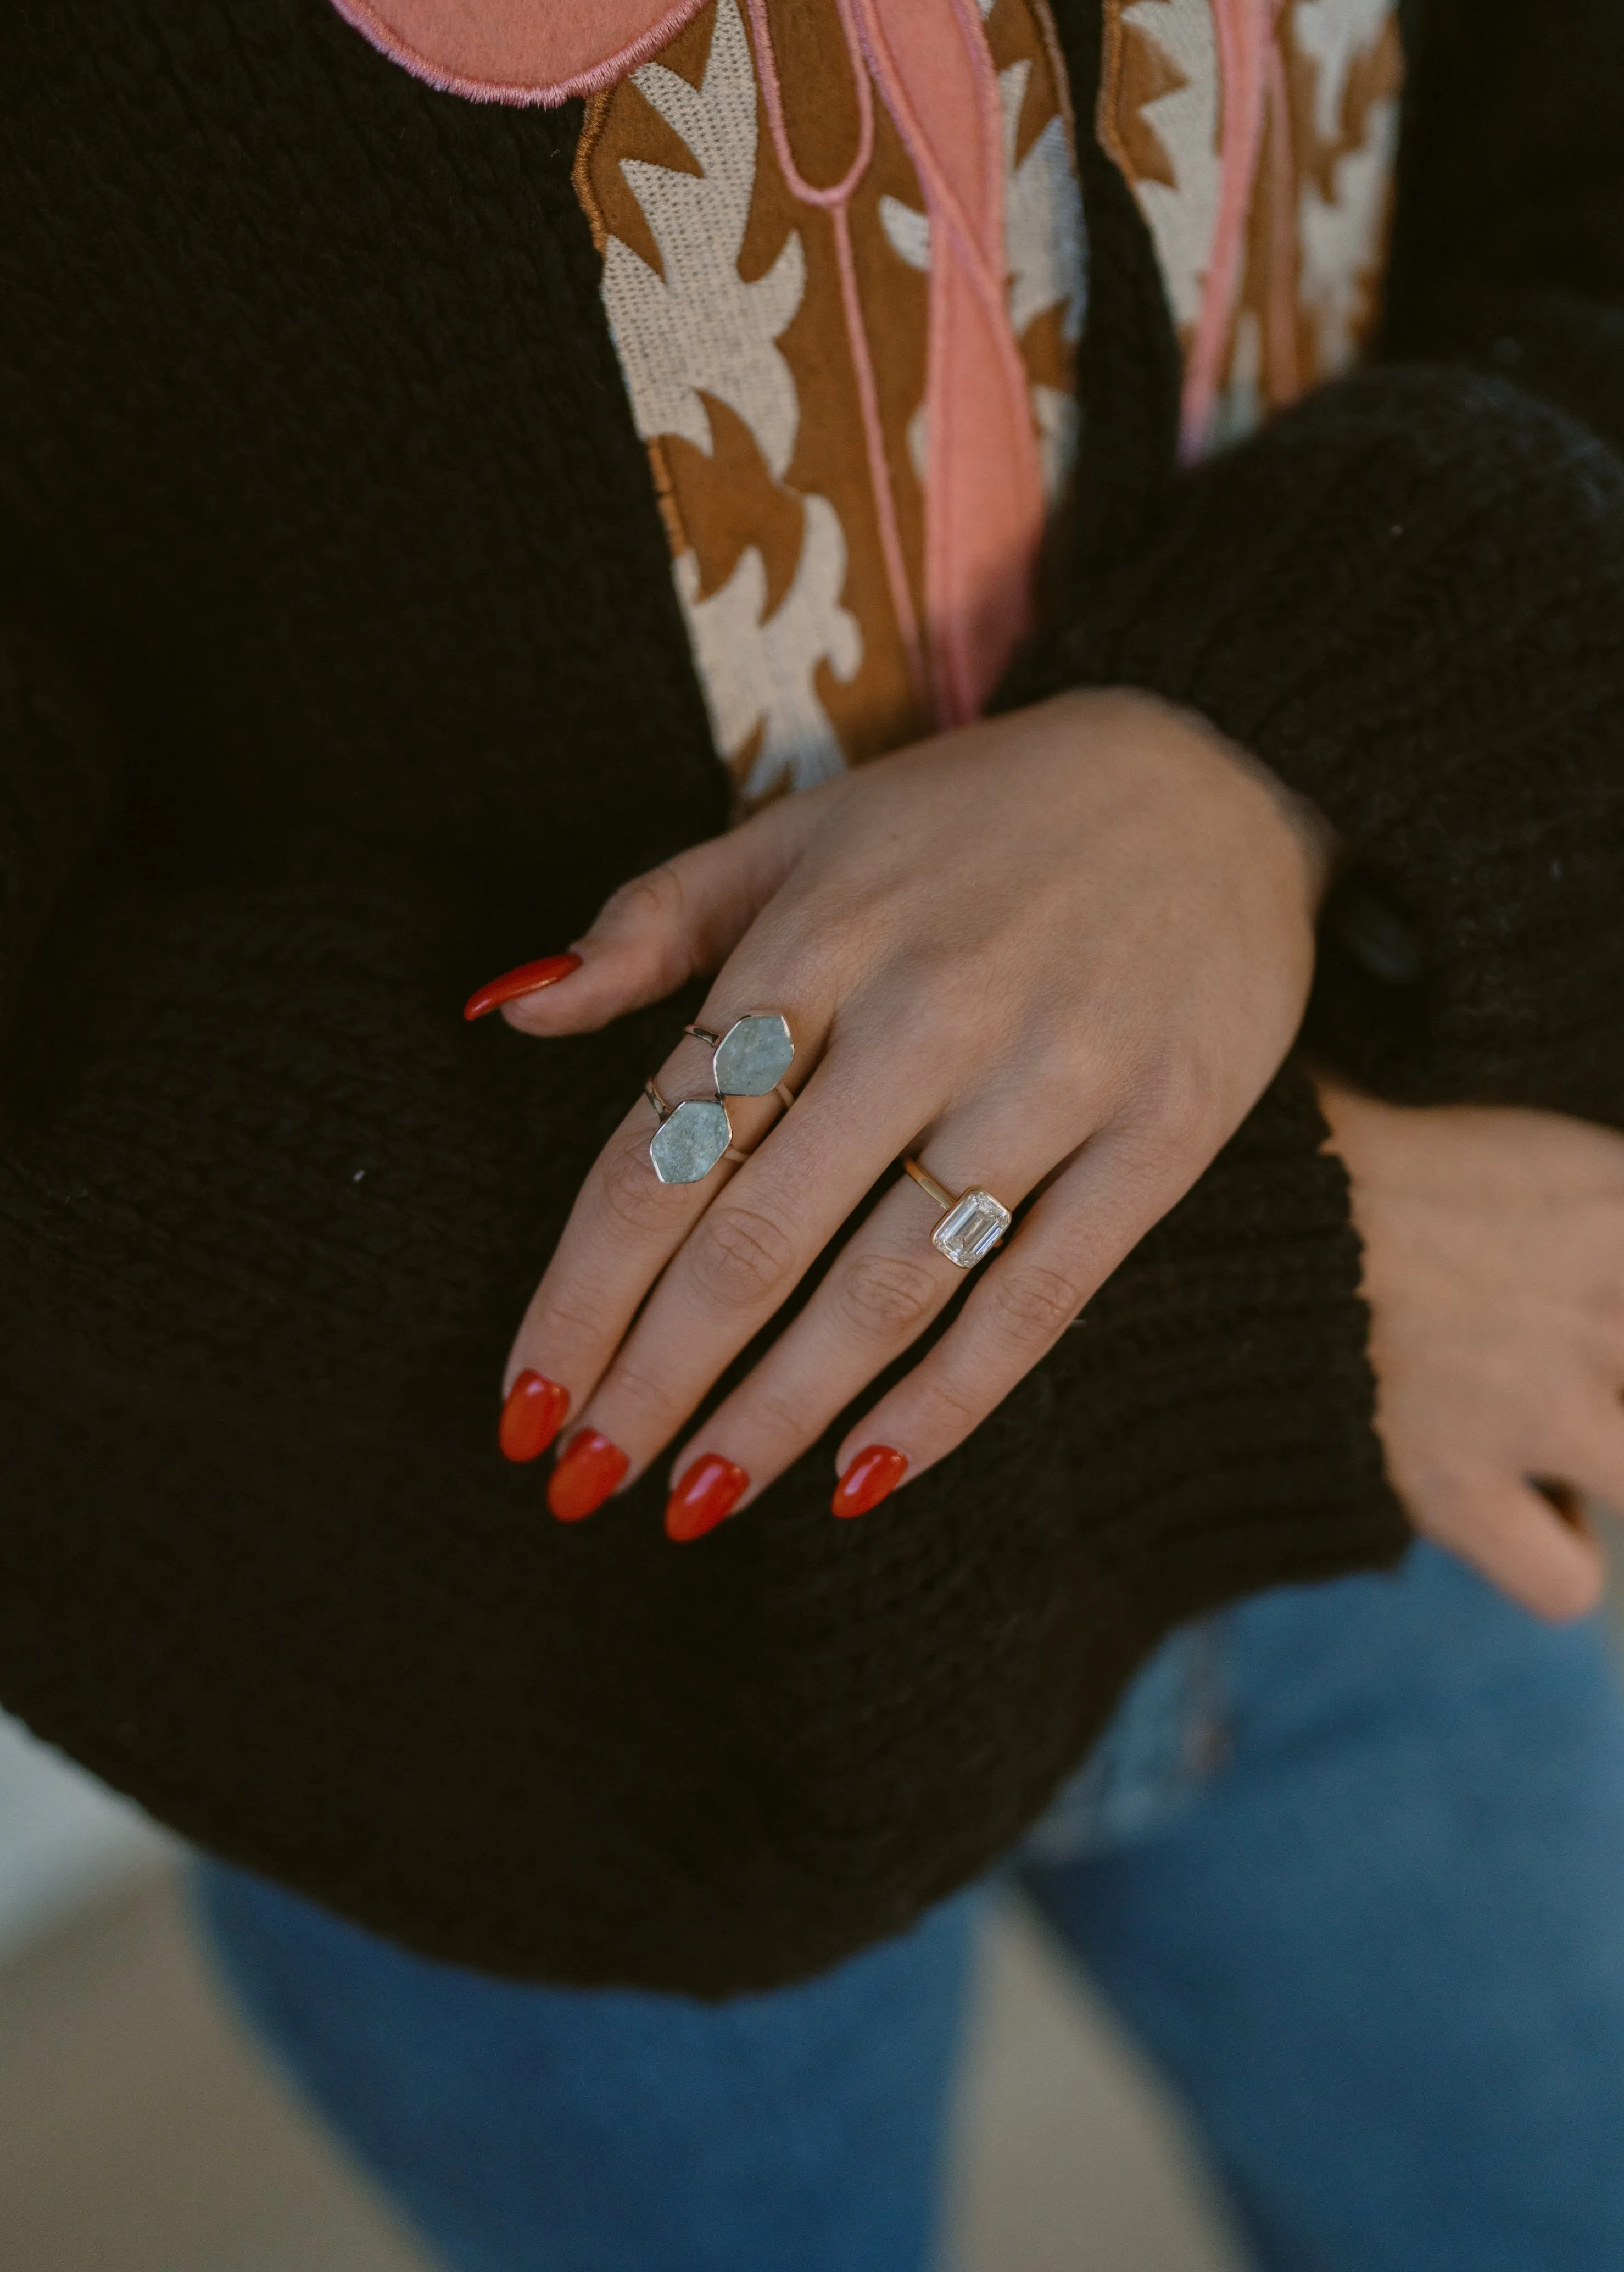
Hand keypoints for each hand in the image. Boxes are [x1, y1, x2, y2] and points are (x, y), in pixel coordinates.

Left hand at [476, 691, 1331, 1533]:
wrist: (1224, 767)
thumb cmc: (980, 816)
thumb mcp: (805, 829)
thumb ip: (655, 919)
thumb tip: (511, 1011)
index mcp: (819, 933)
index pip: (665, 1146)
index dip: (583, 1290)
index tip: (522, 1400)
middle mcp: (927, 1008)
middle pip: (757, 1236)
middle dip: (654, 1379)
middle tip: (581, 1484)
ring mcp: (1054, 1075)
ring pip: (885, 1286)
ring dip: (775, 1416)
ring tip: (695, 1504)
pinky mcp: (1161, 1135)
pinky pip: (1037, 1299)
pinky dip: (948, 1402)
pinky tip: (864, 1479)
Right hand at [1320, 1080, 1623, 1619]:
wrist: (1220, 1220)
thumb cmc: (1338, 1151)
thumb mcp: (1503, 1126)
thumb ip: (1571, 1180)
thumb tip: (1590, 1189)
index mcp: (1620, 1201)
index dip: (1621, 1310)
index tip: (1587, 1312)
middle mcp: (1607, 1306)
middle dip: (1613, 1389)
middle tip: (1554, 1368)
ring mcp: (1539, 1404)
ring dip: (1599, 1465)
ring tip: (1543, 1437)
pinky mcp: (1459, 1487)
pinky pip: (1567, 1582)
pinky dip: (1544, 1554)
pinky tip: (1500, 1501)